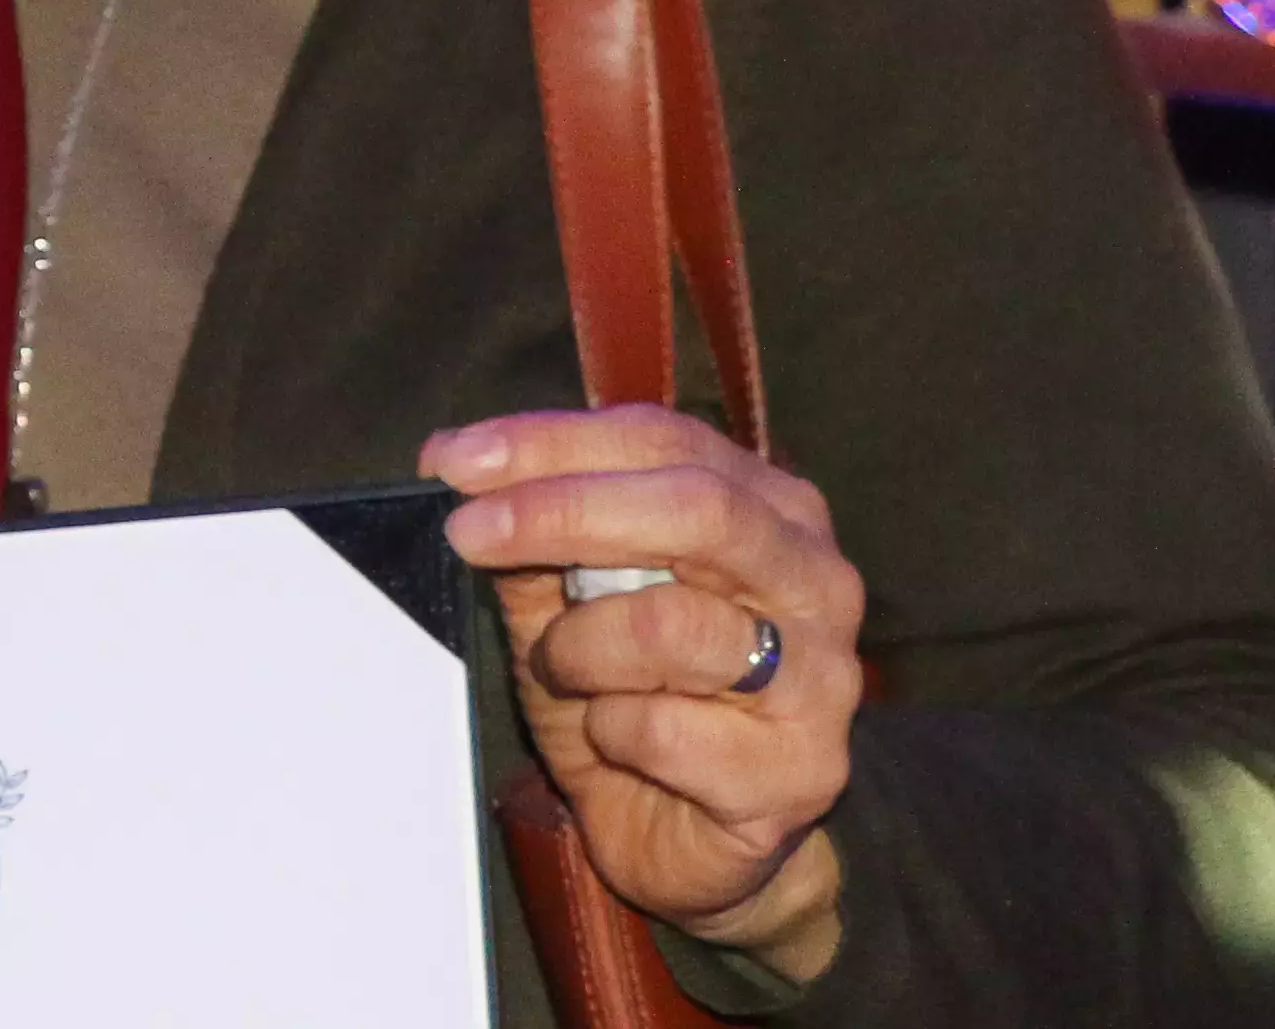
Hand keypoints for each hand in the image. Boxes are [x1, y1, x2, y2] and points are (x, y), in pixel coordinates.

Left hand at [425, 405, 866, 988]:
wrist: (683, 836)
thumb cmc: (628, 694)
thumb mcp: (564, 598)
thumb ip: (537, 532)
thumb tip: (460, 466)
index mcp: (766, 509)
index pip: (662, 439)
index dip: (552, 441)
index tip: (452, 460)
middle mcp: (814, 579)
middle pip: (696, 507)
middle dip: (565, 512)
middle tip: (467, 532)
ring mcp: (822, 676)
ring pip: (671, 625)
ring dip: (579, 648)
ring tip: (565, 672)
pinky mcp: (803, 770)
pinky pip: (667, 730)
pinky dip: (610, 731)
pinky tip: (618, 742)